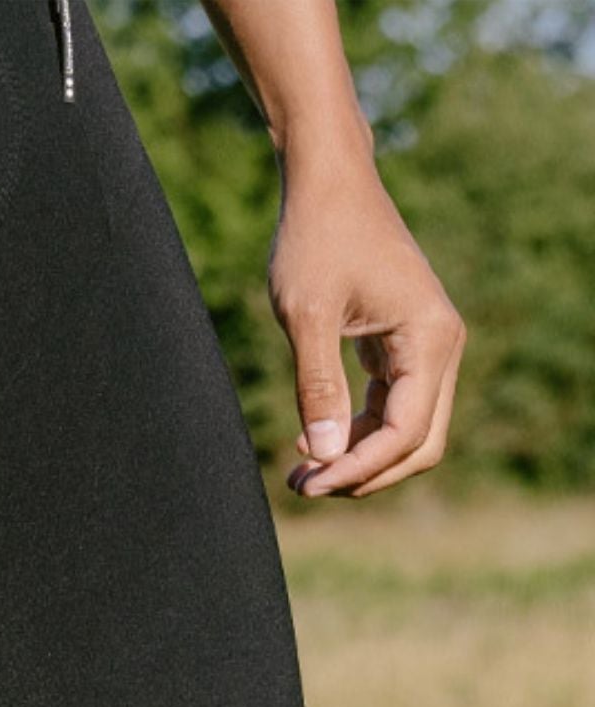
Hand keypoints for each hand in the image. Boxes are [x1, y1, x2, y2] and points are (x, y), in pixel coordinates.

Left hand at [269, 152, 464, 497]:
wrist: (328, 183)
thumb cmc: (316, 238)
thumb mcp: (306, 315)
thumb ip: (316, 386)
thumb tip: (321, 454)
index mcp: (430, 339)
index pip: (407, 432)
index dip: (358, 468)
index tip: (308, 483)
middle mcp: (441, 345)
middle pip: (420, 441)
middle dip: (366, 473)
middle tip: (303, 487)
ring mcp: (425, 345)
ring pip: (406, 427)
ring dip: (359, 456)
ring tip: (301, 473)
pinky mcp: (402, 343)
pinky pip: (391, 404)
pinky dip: (358, 429)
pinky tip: (314, 439)